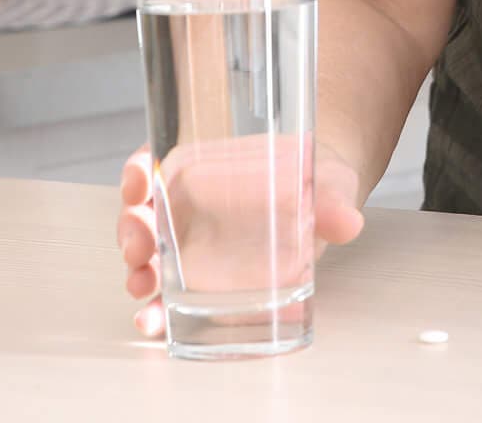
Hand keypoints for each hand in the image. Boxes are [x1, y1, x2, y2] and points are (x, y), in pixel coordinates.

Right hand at [116, 137, 365, 338]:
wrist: (324, 208)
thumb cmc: (315, 183)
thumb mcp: (327, 182)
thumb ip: (333, 199)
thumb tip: (348, 221)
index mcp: (205, 165)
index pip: (156, 160)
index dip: (138, 171)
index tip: (138, 183)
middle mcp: (186, 203)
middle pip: (142, 211)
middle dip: (132, 231)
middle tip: (139, 251)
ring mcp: (190, 242)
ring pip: (148, 253)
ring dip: (138, 272)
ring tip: (143, 292)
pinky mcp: (201, 279)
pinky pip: (168, 289)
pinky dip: (156, 306)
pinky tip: (154, 320)